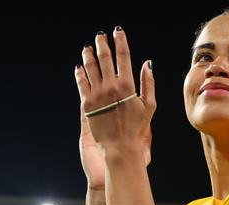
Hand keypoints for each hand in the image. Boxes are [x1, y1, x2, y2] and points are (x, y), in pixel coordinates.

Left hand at [74, 27, 154, 184]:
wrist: (120, 146)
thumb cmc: (136, 129)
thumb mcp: (149, 106)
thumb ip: (148, 83)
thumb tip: (147, 64)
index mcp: (128, 85)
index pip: (123, 56)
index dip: (121, 42)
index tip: (118, 32)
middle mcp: (111, 87)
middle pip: (105, 58)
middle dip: (102, 44)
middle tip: (100, 36)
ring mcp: (97, 95)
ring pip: (90, 68)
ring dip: (89, 55)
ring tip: (87, 48)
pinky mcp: (86, 104)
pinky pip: (82, 83)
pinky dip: (80, 73)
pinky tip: (79, 68)